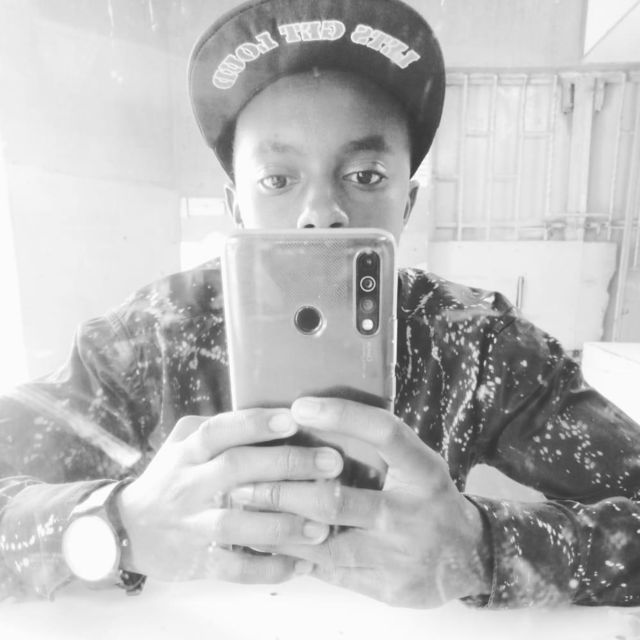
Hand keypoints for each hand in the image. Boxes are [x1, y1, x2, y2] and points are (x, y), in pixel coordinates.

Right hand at [117, 409, 343, 582]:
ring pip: (238, 525)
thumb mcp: (180, 442)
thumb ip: (216, 428)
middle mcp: (190, 485)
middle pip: (238, 470)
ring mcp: (194, 526)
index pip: (219, 431)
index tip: (293, 419)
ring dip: (283, 525)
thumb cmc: (169, 477)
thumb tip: (267, 413)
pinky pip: (235, 569)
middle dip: (287, 465)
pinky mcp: (199, 562)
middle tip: (332, 463)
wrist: (126, 530)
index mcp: (188, 452)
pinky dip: (268, 569)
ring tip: (323, 524)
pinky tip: (302, 565)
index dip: (254, 424)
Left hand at [229, 398, 491, 607]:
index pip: (384, 434)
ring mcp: (397, 554)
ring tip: (243, 510)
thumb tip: (312, 417)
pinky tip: (265, 541)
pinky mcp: (385, 585)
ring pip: (323, 542)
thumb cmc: (428, 497)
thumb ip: (377, 447)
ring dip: (277, 526)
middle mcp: (410, 512)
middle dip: (283, 490)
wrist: (468, 557)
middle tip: (244, 478)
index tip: (300, 407)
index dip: (342, 417)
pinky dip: (293, 554)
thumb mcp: (417, 464)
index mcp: (423, 471)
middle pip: (337, 500)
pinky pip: (328, 571)